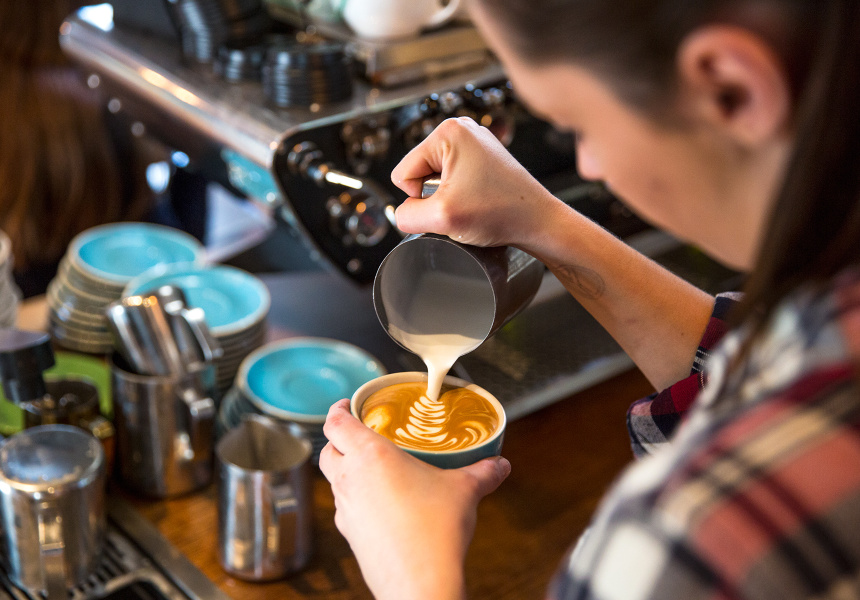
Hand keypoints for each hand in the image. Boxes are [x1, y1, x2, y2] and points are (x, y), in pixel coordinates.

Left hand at [320, 399, 510, 599]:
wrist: (420, 583)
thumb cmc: (434, 531)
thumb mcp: (465, 491)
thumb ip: (483, 473)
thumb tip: (500, 465)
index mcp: (370, 455)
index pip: (336, 422)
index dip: (338, 409)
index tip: (348, 404)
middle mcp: (350, 479)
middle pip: (327, 450)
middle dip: (338, 440)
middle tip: (361, 434)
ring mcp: (345, 509)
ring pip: (334, 480)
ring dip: (347, 470)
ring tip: (375, 469)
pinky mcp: (349, 534)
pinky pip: (346, 508)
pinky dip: (357, 499)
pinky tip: (383, 505)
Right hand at [391, 116, 560, 248]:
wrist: (538, 222)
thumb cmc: (501, 212)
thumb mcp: (442, 217)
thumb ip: (407, 216)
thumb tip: (402, 214)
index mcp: (448, 132)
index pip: (403, 172)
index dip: (418, 197)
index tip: (449, 203)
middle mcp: (461, 129)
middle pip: (419, 173)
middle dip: (434, 196)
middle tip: (463, 204)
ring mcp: (474, 143)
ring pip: (435, 179)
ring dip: (447, 198)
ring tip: (473, 204)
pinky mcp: (483, 158)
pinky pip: (454, 180)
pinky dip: (461, 196)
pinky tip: (479, 201)